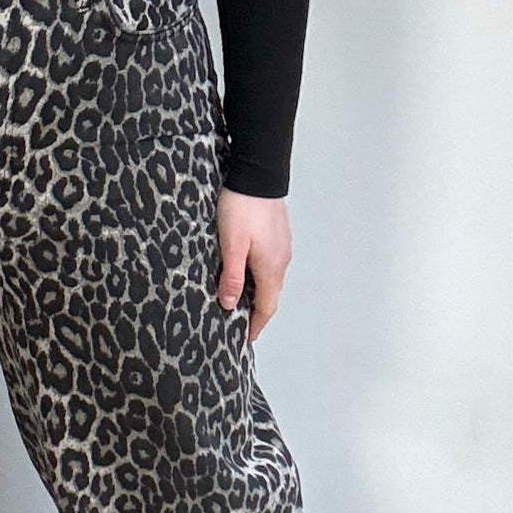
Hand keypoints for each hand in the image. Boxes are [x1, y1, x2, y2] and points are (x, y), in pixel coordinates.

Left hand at [215, 189, 290, 344]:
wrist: (258, 173)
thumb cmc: (242, 207)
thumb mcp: (231, 245)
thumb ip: (232, 276)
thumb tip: (231, 304)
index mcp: (271, 267)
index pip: (267, 306)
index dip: (257, 325)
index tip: (247, 338)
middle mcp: (281, 260)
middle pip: (271, 294)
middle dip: (257, 311)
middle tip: (240, 323)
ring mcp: (282, 246)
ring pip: (271, 278)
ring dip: (258, 292)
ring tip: (240, 300)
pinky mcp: (278, 234)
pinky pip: (270, 263)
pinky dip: (260, 275)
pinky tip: (246, 271)